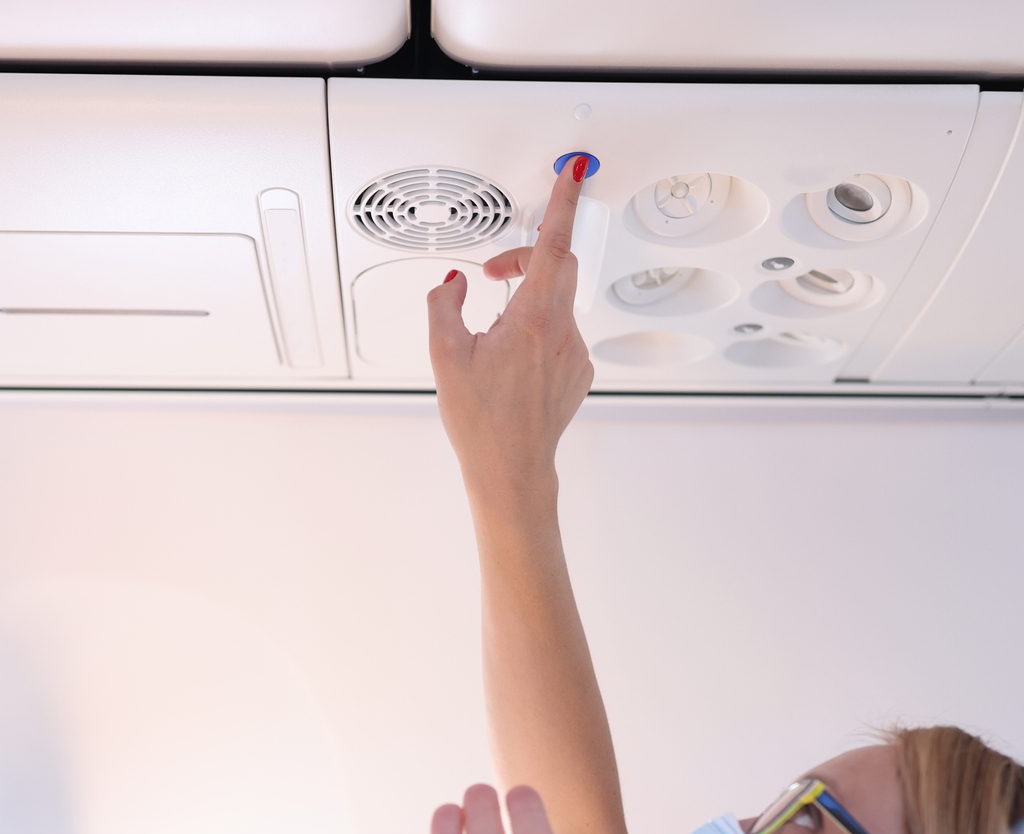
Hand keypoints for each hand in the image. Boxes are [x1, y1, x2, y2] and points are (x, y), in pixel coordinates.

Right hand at [427, 159, 596, 508]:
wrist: (511, 471)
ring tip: (494, 335)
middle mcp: (562, 332)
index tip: (576, 173)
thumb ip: (445, 305)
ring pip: (558, 303)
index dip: (564, 203)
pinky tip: (511, 361)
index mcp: (533, 321)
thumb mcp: (445, 357)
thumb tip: (455, 283)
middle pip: (559, 267)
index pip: (554, 245)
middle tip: (497, 270)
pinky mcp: (578, 372)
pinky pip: (560, 333)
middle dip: (528, 256)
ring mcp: (575, 353)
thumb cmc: (482, 423)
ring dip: (528, 299)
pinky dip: (537, 330)